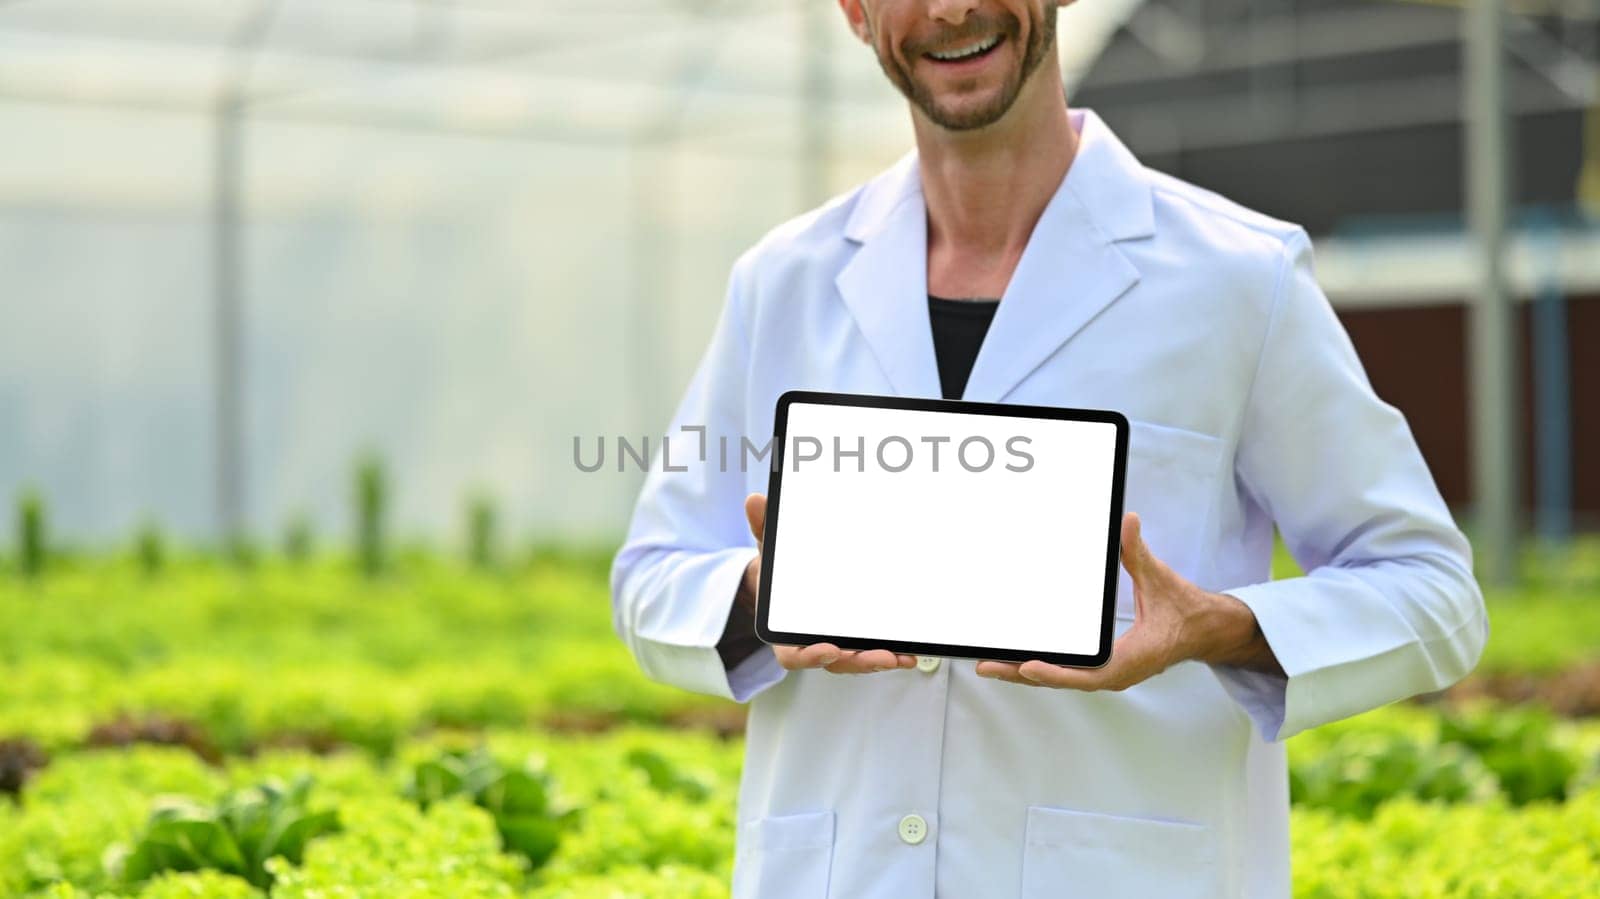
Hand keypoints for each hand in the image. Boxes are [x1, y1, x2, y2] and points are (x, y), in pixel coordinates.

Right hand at [741, 493, 917, 674]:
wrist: (789, 581)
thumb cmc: (779, 571)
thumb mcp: (769, 548)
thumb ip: (762, 527)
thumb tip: (755, 501)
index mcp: (784, 633)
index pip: (794, 656)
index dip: (810, 656)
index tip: (829, 649)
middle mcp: (812, 644)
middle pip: (834, 663)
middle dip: (858, 661)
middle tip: (881, 655)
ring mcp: (836, 646)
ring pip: (856, 661)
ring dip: (879, 660)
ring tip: (901, 655)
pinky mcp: (855, 643)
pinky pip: (872, 652)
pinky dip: (891, 654)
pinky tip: (910, 652)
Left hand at [974, 511, 1278, 689]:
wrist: (1204, 630)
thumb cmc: (1184, 610)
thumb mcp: (1160, 580)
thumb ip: (1138, 553)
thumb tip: (1128, 523)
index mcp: (1130, 659)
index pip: (1086, 673)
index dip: (1055, 672)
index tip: (1026, 667)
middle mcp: (1115, 673)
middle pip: (1060, 678)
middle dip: (1021, 673)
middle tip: (986, 666)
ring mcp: (1108, 673)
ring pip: (1059, 677)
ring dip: (1024, 672)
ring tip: (990, 664)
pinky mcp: (1104, 668)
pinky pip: (1066, 671)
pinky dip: (1040, 666)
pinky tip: (1016, 659)